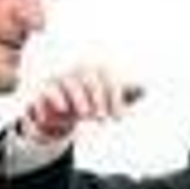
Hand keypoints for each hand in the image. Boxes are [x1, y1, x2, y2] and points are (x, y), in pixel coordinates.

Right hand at [19, 64, 143, 145]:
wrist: (61, 110)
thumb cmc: (91, 101)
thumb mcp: (110, 99)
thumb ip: (128, 92)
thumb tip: (145, 87)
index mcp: (97, 70)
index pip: (109, 77)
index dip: (116, 97)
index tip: (119, 118)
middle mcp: (79, 70)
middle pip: (90, 77)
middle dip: (98, 98)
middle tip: (102, 118)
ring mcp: (61, 78)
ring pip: (69, 82)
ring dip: (79, 99)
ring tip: (85, 115)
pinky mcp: (45, 88)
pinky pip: (48, 89)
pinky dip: (55, 98)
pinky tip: (63, 109)